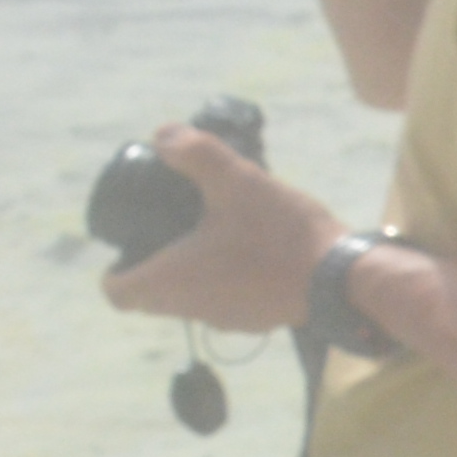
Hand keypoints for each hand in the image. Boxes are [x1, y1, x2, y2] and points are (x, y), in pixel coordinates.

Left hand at [103, 129, 344, 337]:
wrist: (340, 279)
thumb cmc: (279, 234)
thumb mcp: (238, 181)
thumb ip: (197, 155)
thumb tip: (162, 135)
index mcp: (169, 281)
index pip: (116, 292)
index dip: (115, 270)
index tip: (131, 246)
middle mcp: (189, 308)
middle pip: (150, 298)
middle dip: (155, 267)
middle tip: (174, 231)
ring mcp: (225, 320)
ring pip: (189, 301)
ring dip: (192, 276)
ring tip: (218, 237)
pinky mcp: (256, 321)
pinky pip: (226, 304)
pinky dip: (228, 284)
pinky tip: (257, 257)